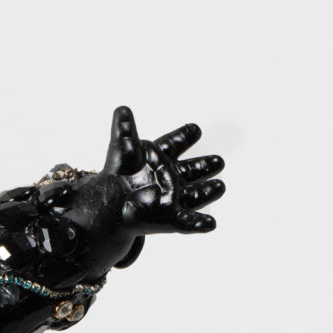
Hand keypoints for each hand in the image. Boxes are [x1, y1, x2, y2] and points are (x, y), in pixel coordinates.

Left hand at [100, 106, 225, 234]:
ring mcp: (172, 197)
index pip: (173, 145)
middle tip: (219, 161)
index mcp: (161, 158)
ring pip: (194, 195)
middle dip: (204, 166)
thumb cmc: (121, 174)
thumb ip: (124, 130)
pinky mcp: (169, 218)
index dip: (183, 137)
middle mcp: (171, 177)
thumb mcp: (121, 150)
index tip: (195, 129)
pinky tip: (211, 224)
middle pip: (190, 170)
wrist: (112, 203)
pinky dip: (200, 223)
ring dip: (207, 192)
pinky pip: (188, 222)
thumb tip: (122, 108)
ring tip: (220, 187)